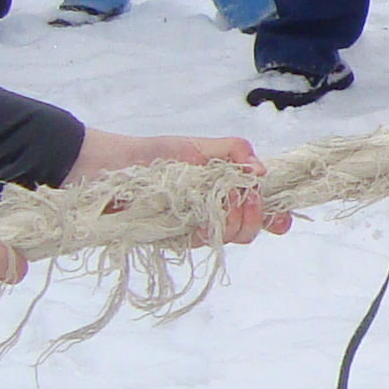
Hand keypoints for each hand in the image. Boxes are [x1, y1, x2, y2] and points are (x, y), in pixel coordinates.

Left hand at [64, 132, 285, 243]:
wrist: (108, 169)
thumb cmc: (153, 154)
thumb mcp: (196, 146)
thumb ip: (233, 151)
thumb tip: (262, 171)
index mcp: (225, 187)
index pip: (259, 205)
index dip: (274, 215)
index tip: (280, 221)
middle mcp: (214, 210)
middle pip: (249, 226)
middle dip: (251, 217)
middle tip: (239, 202)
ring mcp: (195, 227)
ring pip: (227, 237)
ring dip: (227, 224)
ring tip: (210, 209)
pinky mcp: (174, 239)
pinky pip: (198, 243)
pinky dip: (201, 233)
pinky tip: (192, 223)